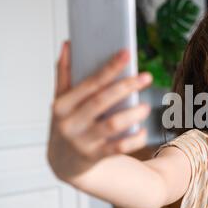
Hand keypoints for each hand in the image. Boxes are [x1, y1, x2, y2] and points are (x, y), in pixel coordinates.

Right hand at [47, 41, 152, 179]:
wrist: (62, 163)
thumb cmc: (67, 123)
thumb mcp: (61, 101)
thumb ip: (64, 74)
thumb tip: (69, 44)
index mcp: (62, 105)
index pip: (89, 83)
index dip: (109, 68)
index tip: (127, 53)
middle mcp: (70, 123)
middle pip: (102, 101)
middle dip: (126, 86)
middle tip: (146, 77)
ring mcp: (82, 142)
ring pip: (112, 125)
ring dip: (132, 114)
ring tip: (145, 106)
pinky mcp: (95, 157)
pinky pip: (119, 148)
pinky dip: (133, 139)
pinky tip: (142, 131)